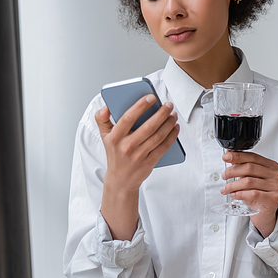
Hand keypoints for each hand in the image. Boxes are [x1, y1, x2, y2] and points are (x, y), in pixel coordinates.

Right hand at [95, 95, 178, 240]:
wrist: (120, 180)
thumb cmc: (115, 154)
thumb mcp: (104, 137)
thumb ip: (102, 119)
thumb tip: (105, 107)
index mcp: (115, 137)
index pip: (128, 118)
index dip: (140, 106)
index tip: (151, 97)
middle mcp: (126, 146)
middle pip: (148, 127)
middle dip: (161, 113)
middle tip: (168, 105)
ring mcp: (139, 155)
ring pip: (158, 136)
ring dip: (169, 123)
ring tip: (173, 114)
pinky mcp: (149, 163)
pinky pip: (163, 147)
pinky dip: (172, 136)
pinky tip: (175, 128)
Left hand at [221, 151, 277, 237]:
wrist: (264, 213)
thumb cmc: (257, 195)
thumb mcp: (249, 178)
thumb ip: (241, 166)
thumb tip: (228, 154)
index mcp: (271, 166)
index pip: (253, 157)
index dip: (238, 156)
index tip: (226, 156)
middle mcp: (276, 175)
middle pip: (250, 168)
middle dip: (233, 171)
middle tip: (224, 175)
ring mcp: (276, 186)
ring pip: (249, 181)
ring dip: (233, 185)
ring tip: (225, 189)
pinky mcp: (274, 198)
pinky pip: (253, 194)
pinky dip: (240, 194)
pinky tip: (234, 195)